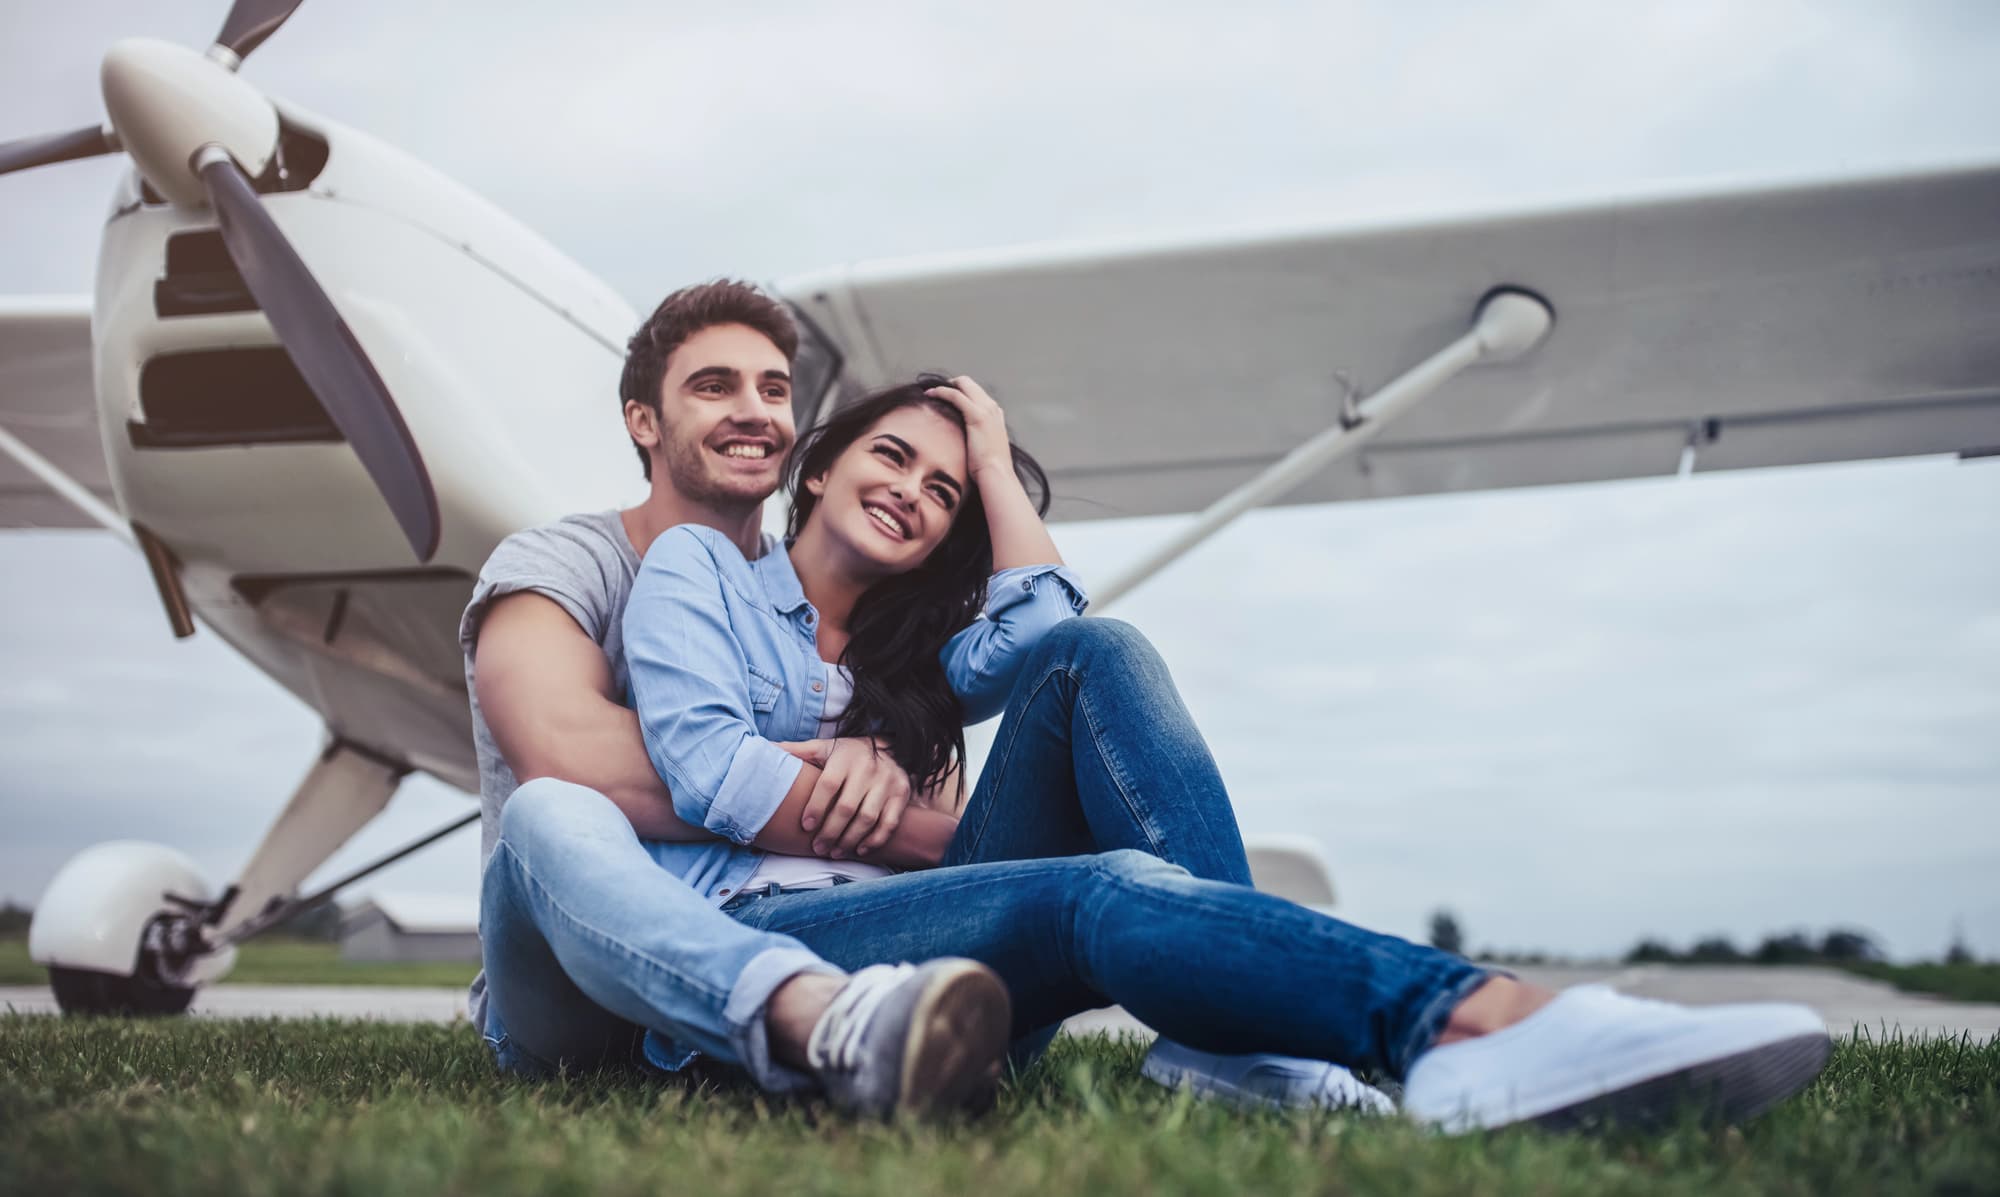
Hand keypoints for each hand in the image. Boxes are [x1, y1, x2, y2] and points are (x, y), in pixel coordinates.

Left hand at [779, 737, 913, 858]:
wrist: (890, 749)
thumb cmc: (847, 755)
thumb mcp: (824, 748)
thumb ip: (797, 751)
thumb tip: (765, 748)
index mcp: (845, 757)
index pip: (828, 785)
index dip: (815, 807)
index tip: (805, 827)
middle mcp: (869, 768)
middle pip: (847, 807)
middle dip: (830, 831)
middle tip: (818, 848)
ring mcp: (888, 782)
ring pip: (867, 818)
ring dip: (849, 840)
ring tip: (834, 852)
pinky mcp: (901, 795)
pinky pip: (888, 823)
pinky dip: (875, 840)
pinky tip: (860, 850)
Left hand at [924, 376, 1011, 478]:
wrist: (996, 474)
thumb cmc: (988, 469)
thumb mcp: (984, 450)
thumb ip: (977, 441)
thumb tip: (963, 443)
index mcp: (995, 415)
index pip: (976, 394)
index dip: (960, 392)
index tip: (945, 398)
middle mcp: (992, 408)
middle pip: (970, 384)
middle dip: (952, 384)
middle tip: (935, 390)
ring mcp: (986, 410)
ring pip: (963, 384)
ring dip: (945, 385)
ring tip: (930, 391)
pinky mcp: (977, 415)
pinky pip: (956, 395)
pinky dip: (942, 391)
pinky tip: (930, 394)